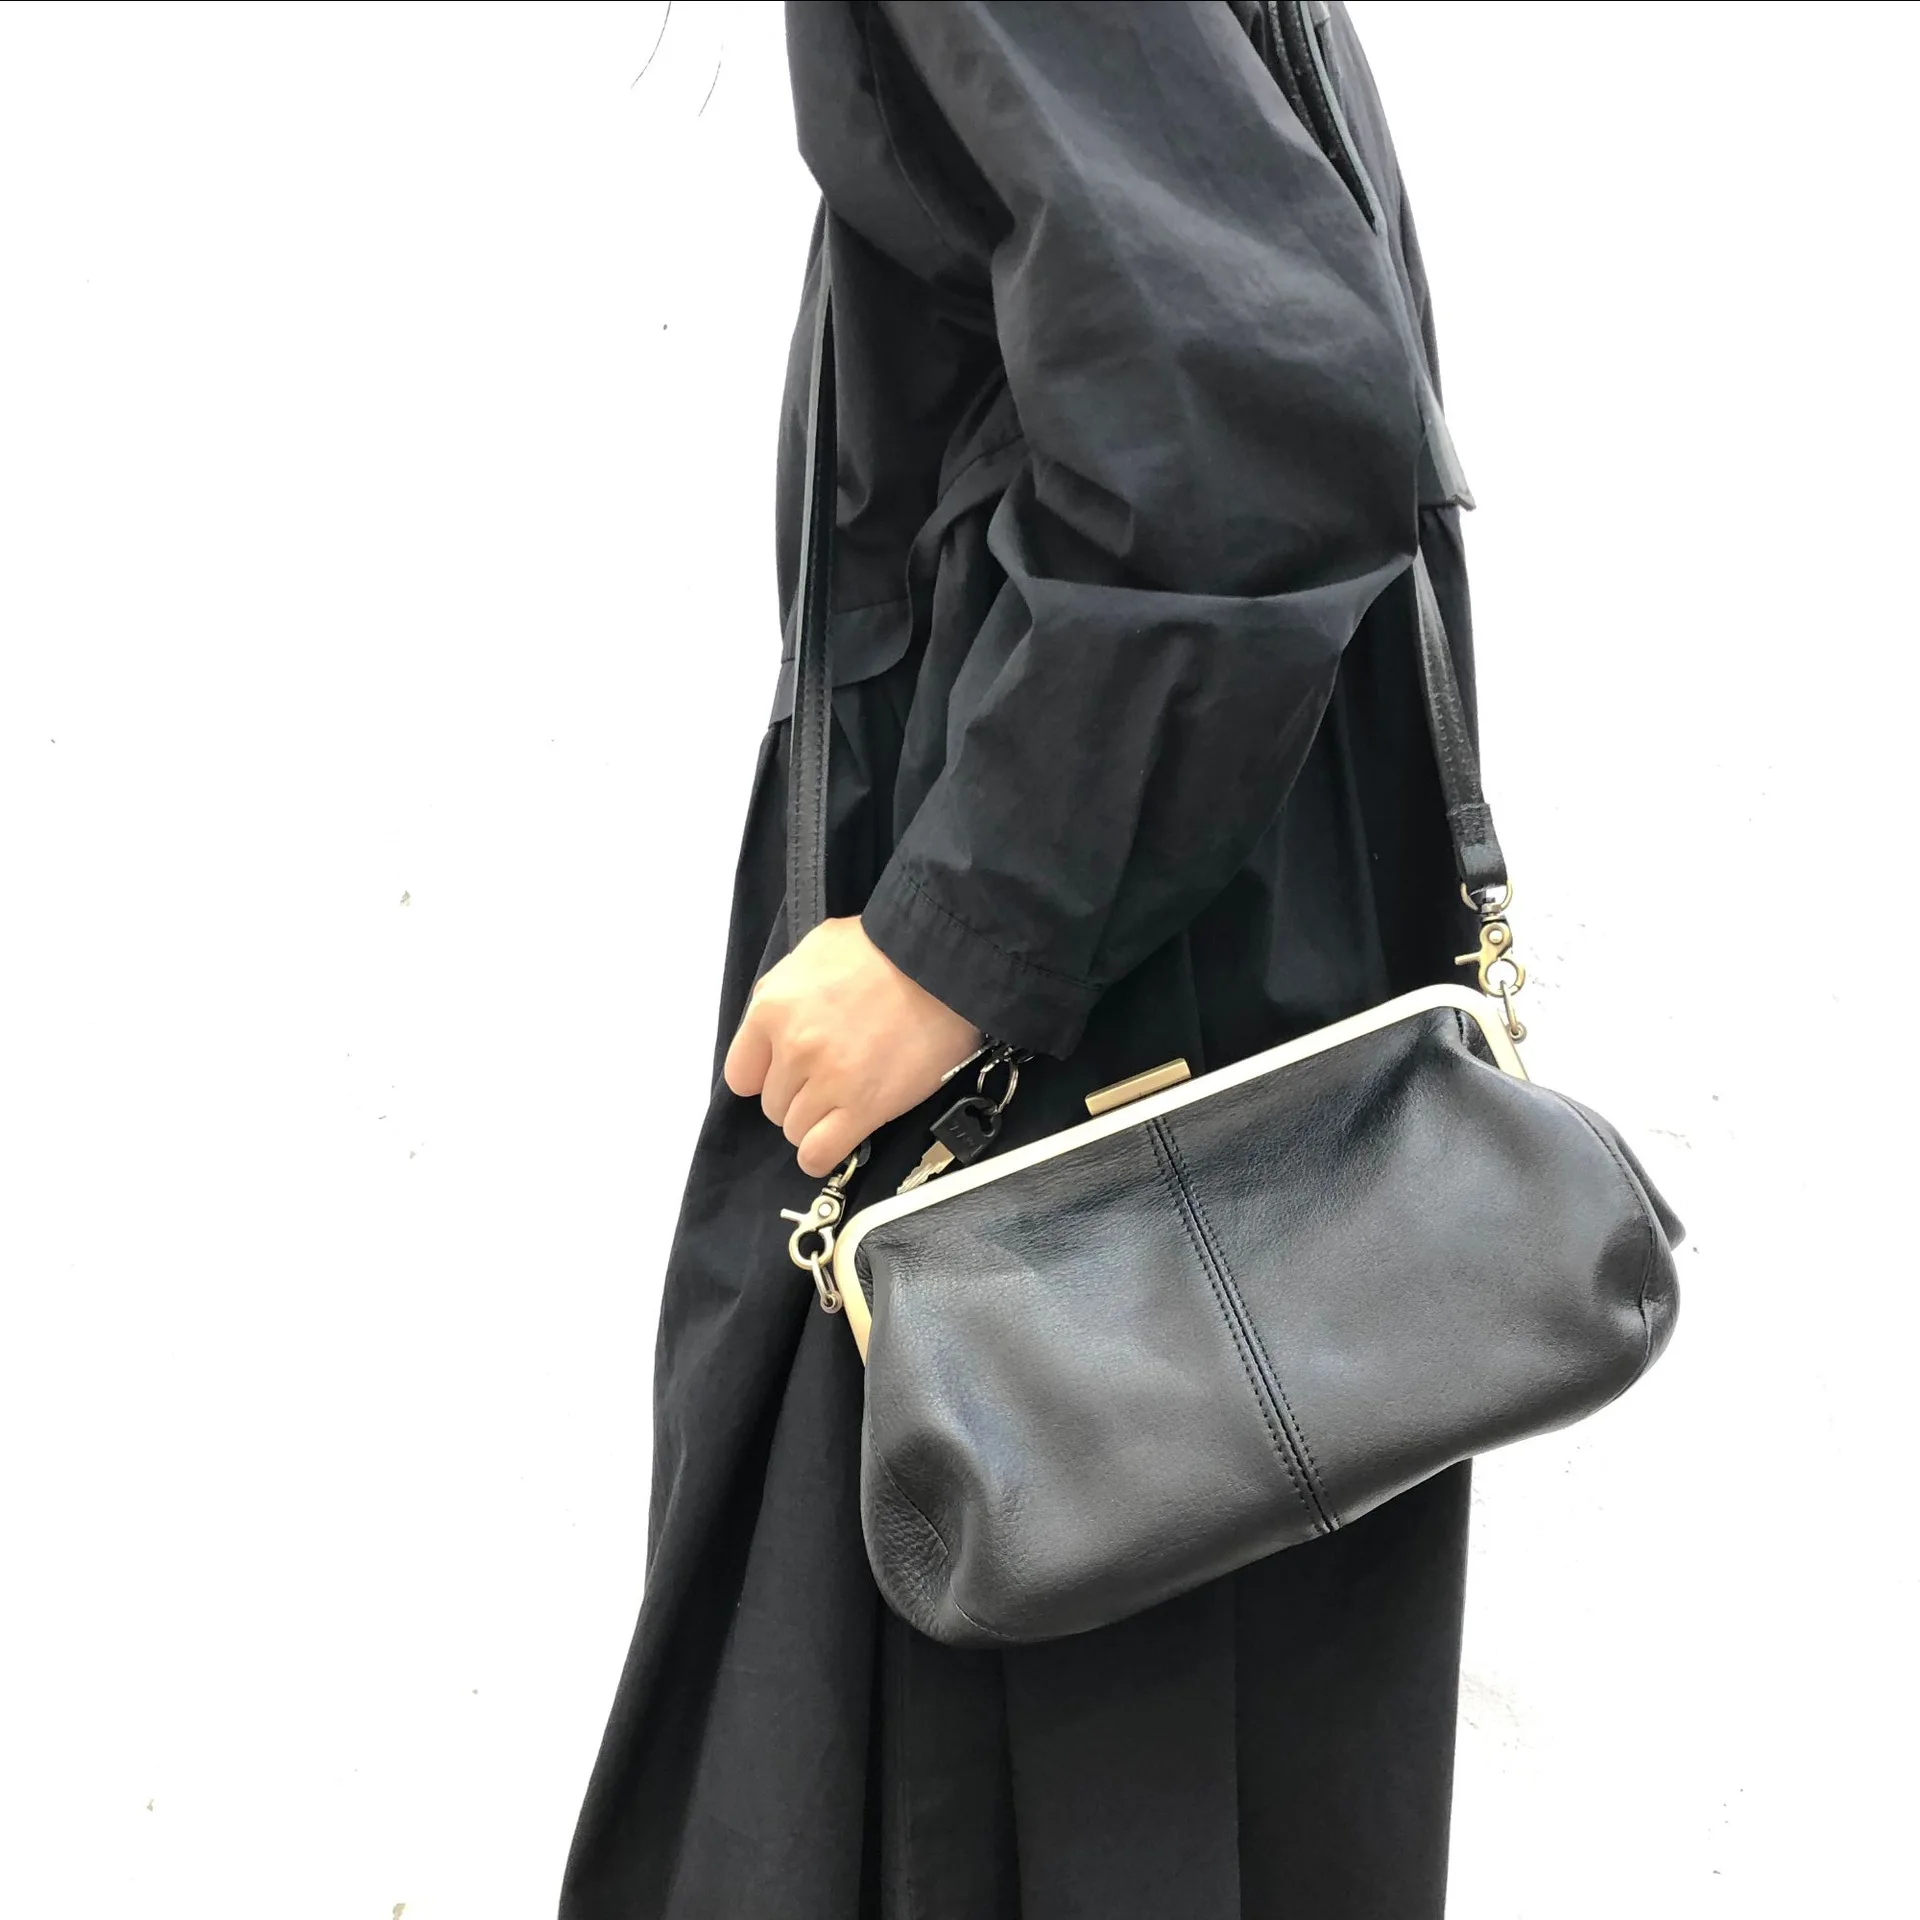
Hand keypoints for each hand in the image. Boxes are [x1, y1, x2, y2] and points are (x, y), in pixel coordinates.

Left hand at [724, 916, 981, 1177]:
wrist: (941, 962)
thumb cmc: (883, 948)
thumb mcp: (813, 950)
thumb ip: (784, 990)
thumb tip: (776, 1020)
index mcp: (772, 1008)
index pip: (741, 1073)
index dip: (766, 1075)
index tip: (788, 1071)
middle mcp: (793, 1049)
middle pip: (772, 1104)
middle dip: (798, 1095)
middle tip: (834, 1075)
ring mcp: (827, 1082)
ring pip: (794, 1130)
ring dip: (816, 1121)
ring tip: (847, 1099)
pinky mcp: (863, 1108)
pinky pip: (818, 1154)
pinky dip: (822, 1153)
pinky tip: (839, 1137)